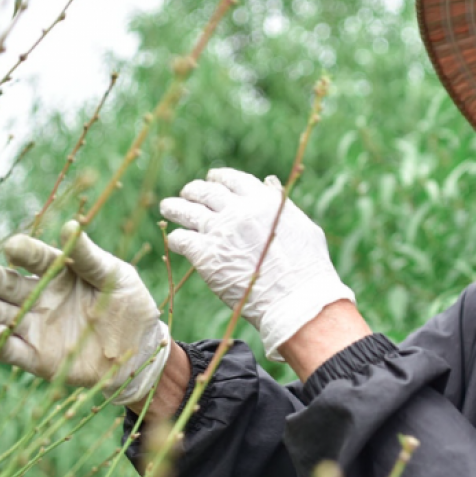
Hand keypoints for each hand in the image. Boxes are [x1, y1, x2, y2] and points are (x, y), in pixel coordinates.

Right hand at [0, 220, 169, 404]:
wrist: (141, 349)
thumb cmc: (129, 304)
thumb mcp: (116, 275)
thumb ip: (89, 256)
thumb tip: (70, 225)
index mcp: (58, 270)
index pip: (34, 256)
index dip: (22, 251)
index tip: (13, 246)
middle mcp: (40, 296)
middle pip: (8, 284)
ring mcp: (35, 326)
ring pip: (2, 316)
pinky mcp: (36, 357)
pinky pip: (10, 350)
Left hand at [159, 167, 354, 359]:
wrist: (295, 300)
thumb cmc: (307, 268)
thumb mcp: (303, 225)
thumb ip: (281, 203)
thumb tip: (268, 182)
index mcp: (263, 201)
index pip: (233, 179)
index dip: (220, 177)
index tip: (212, 178)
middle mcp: (238, 211)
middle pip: (206, 192)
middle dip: (194, 190)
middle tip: (188, 193)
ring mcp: (220, 232)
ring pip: (187, 211)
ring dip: (175, 207)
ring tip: (168, 207)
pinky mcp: (205, 256)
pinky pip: (182, 240)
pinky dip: (177, 238)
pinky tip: (177, 240)